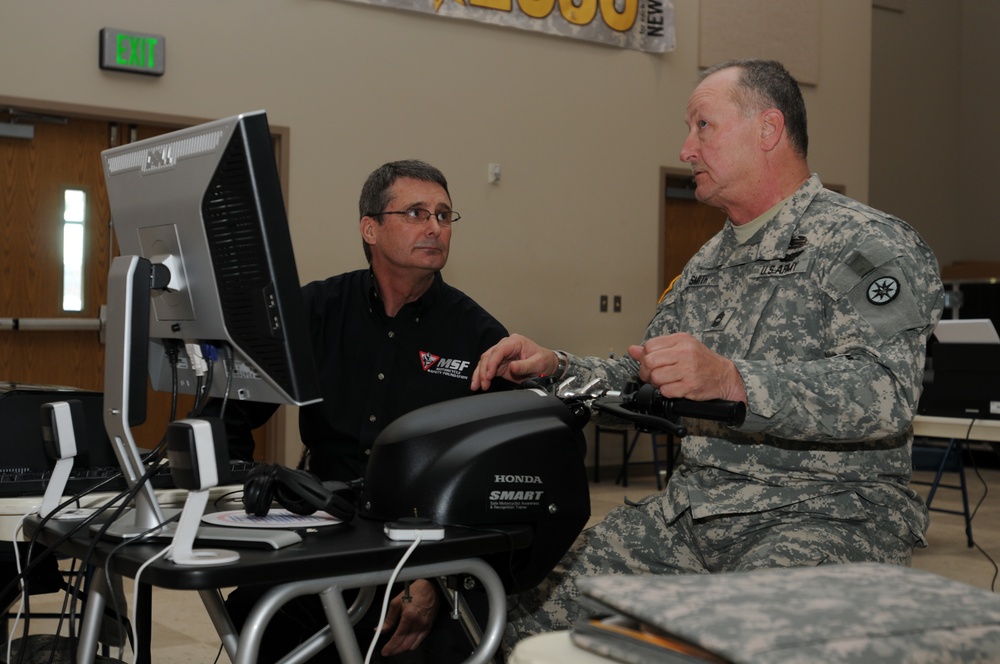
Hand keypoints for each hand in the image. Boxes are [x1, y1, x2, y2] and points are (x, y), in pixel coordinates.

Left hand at [378, 579, 438, 656]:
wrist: (429, 588)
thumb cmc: (414, 592)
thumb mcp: (396, 603)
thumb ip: (388, 619)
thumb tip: (380, 629)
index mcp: (409, 616)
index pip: (398, 637)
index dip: (390, 647)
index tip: (385, 651)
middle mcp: (418, 623)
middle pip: (405, 644)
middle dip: (395, 650)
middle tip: (389, 651)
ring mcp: (425, 626)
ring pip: (413, 645)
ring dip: (403, 649)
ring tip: (396, 648)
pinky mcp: (429, 627)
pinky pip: (420, 641)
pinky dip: (412, 645)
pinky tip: (406, 643)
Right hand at [471, 334, 555, 390]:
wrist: (548, 365)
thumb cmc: (545, 360)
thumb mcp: (538, 363)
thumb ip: (525, 365)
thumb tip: (512, 366)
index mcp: (515, 342)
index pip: (498, 350)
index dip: (492, 362)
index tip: (489, 374)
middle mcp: (506, 346)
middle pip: (488, 356)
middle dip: (483, 370)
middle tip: (482, 383)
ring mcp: (502, 355)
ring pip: (485, 362)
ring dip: (479, 374)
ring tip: (476, 385)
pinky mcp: (500, 365)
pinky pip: (488, 369)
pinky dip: (482, 377)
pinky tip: (479, 384)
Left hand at [628, 333, 746, 402]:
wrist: (725, 376)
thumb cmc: (703, 361)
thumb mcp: (682, 347)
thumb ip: (657, 348)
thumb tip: (632, 350)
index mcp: (681, 340)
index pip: (649, 346)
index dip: (644, 357)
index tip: (649, 364)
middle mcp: (685, 353)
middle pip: (649, 361)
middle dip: (646, 372)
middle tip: (652, 376)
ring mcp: (688, 370)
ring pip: (656, 377)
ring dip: (656, 383)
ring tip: (665, 382)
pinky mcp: (690, 386)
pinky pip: (666, 391)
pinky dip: (666, 392)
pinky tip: (673, 388)